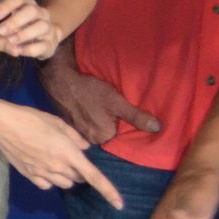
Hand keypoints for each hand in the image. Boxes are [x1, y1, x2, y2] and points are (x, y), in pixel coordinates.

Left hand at [0, 0, 61, 59]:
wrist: (45, 41)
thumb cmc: (18, 32)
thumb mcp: (5, 33)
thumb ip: (1, 37)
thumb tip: (8, 44)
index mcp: (26, 5)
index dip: (5, 6)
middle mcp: (40, 13)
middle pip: (31, 10)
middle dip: (15, 21)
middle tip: (1, 31)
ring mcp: (48, 28)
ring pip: (41, 26)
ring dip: (24, 34)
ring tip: (11, 40)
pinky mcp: (52, 43)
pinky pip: (43, 45)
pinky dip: (29, 49)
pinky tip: (18, 51)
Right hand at [0, 102, 123, 206]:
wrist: (1, 125)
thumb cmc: (30, 119)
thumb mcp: (57, 122)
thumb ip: (75, 137)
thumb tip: (85, 148)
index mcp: (69, 153)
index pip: (94, 177)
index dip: (109, 192)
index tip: (119, 205)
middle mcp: (58, 167)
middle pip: (78, 179)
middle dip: (80, 171)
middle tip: (71, 155)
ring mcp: (43, 173)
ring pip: (64, 184)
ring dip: (67, 176)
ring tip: (56, 161)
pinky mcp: (29, 176)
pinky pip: (47, 185)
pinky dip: (51, 180)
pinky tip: (44, 168)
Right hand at [40, 50, 160, 143]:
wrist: (61, 80)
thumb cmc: (90, 90)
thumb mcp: (117, 101)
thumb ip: (137, 117)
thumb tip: (158, 128)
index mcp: (104, 136)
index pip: (120, 137)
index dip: (123, 126)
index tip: (122, 115)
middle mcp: (90, 138)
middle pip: (107, 134)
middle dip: (110, 125)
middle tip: (110, 110)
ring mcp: (78, 132)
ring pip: (95, 130)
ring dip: (98, 122)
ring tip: (99, 109)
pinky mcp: (70, 124)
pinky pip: (84, 126)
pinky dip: (87, 119)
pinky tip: (87, 108)